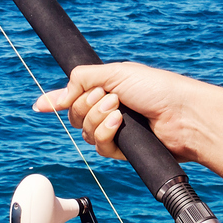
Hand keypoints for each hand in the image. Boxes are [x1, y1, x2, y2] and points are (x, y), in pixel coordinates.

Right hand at [33, 62, 214, 161]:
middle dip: (87, 104)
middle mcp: (109, 109)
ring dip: (97, 118)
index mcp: (108, 87)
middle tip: (109, 96)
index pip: (74, 95)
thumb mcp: (114, 73)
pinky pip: (98, 145)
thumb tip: (50, 98)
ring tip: (119, 110)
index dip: (58, 100)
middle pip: (75, 114)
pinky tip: (119, 125)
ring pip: (84, 131)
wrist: (182, 114)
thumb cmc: (156, 88)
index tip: (41, 106)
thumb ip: (80, 80)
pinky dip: (105, 133)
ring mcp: (115, 130)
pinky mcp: (122, 149)